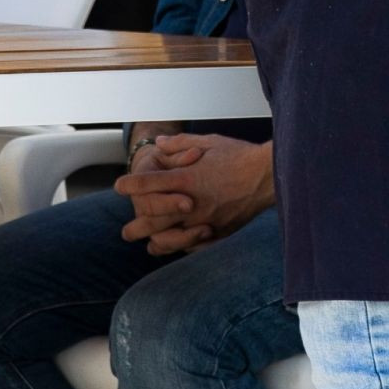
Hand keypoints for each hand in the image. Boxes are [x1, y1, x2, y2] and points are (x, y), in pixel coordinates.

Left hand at [116, 133, 276, 254]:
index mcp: (188, 179)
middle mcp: (193, 203)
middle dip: (136, 226)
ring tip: (146, 244)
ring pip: (172, 238)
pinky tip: (176, 245)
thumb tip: (158, 144)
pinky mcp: (219, 232)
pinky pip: (194, 245)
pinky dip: (181, 246)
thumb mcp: (208, 142)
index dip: (130, 185)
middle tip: (126, 232)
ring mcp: (206, 221)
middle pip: (154, 219)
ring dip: (155, 241)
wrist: (269, 176)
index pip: (150, 183)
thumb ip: (179, 144)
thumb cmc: (239, 155)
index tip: (118, 186)